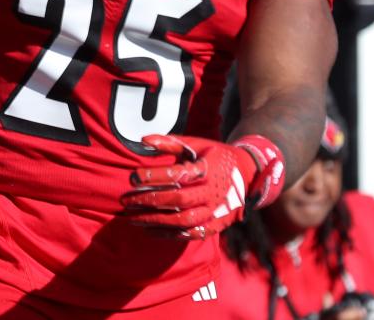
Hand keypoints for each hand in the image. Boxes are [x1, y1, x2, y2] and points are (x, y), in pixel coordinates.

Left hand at [121, 133, 281, 238]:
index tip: (133, 177)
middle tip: (126, 200)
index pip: (177, 175)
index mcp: (207, 169)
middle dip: (149, 201)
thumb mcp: (195, 144)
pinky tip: (148, 229)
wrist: (247, 174)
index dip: (154, 176)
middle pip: (178, 200)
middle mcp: (212, 192)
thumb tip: (143, 139)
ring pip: (183, 221)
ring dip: (155, 220)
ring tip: (132, 218)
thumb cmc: (213, 155)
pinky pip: (190, 234)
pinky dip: (168, 234)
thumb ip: (169, 142)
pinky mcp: (216, 225)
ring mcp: (215, 211)